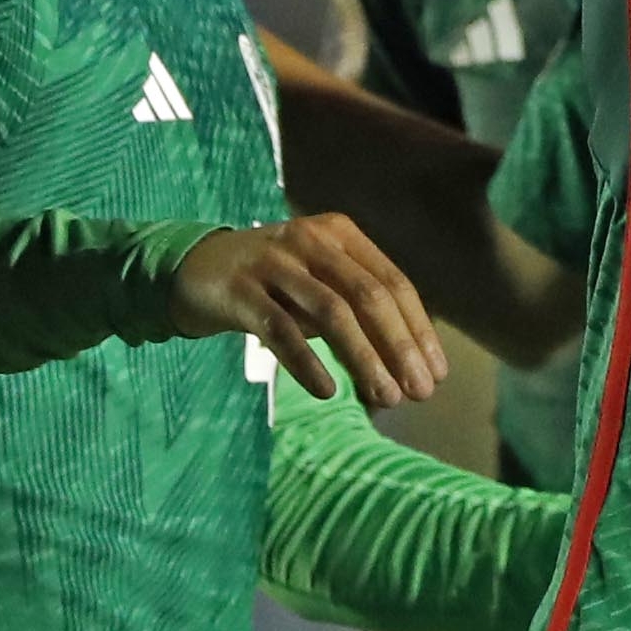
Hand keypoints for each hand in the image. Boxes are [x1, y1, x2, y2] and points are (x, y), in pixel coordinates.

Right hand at [174, 216, 446, 406]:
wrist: (194, 269)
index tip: (436, 374)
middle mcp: (310, 239)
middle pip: (369, 296)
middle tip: (418, 392)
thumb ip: (358, 311)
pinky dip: (308, 362)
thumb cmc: (273, 284)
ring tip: (384, 397)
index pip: (393, 283)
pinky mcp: (240, 289)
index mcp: (340, 234)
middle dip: (399, 347)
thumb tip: (408, 368)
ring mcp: (273, 261)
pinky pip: (280, 330)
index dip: (419, 330)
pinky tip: (328, 391)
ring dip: (364, 358)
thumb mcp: (319, 283)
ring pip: (331, 312)